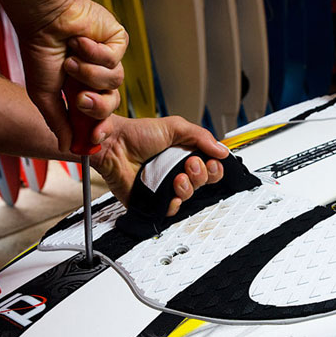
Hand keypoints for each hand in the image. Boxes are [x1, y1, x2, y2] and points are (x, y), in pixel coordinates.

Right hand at [0, 0, 127, 150]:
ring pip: (115, 83)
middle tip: (80, 98)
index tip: (93, 138)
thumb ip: (58, 122)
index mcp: (81, 90)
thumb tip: (66, 146)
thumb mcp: (44, 95)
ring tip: (72, 61)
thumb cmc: (40, 50)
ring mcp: (108, 59)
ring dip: (90, 74)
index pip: (99, 116)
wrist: (43, 19)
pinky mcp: (117, 43)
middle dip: (97, 105)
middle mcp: (96, 76)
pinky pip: (115, 60)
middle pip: (111, 104)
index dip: (99, 128)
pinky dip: (94, 54)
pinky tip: (80, 43)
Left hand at [90, 115, 228, 215]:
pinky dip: (174, 203)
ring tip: (176, 177)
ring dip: (188, 186)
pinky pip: (171, 209)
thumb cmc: (136, 134)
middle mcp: (177, 171)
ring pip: (190, 196)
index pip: (210, 166)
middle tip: (189, 164)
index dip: (214, 166)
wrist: (113, 146)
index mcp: (185, 154)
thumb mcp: (174, 126)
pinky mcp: (153, 200)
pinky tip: (170, 191)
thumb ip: (200, 136)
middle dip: (201, 174)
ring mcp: (165, 186)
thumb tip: (222, 150)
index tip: (210, 160)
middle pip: (203, 182)